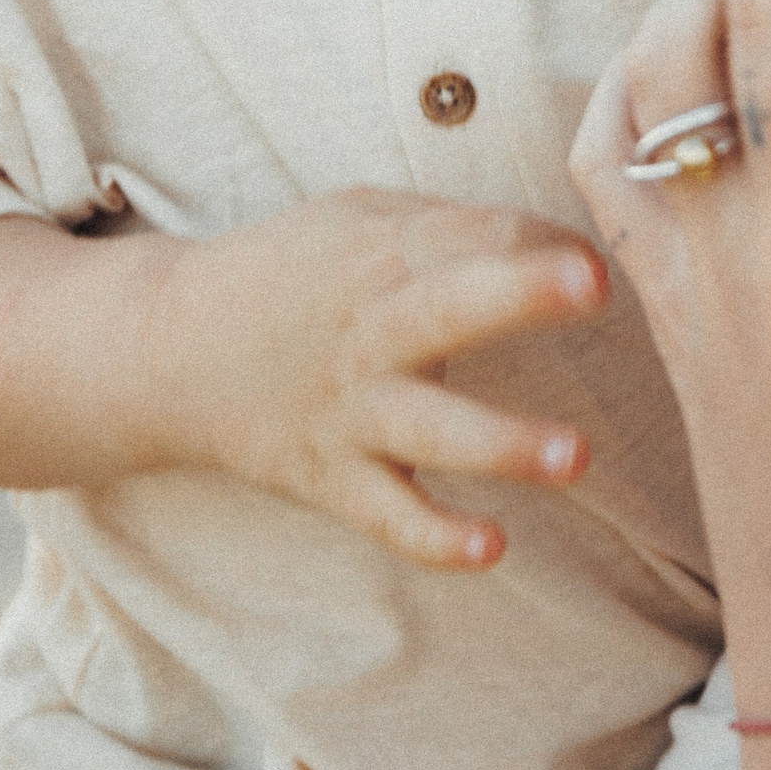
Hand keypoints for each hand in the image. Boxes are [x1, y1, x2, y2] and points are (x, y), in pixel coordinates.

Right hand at [0, 190, 607, 570]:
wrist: (166, 349)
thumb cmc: (294, 274)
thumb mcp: (361, 220)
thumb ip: (454, 229)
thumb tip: (562, 241)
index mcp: (383, 253)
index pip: (476, 235)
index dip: (545, 241)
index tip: (604, 257)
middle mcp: (371, 329)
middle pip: (451, 304)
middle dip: (522, 292)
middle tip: (592, 282)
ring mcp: (353, 409)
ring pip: (433, 427)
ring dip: (504, 442)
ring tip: (577, 456)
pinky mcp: (333, 478)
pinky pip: (390, 517)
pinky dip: (435, 539)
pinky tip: (491, 549)